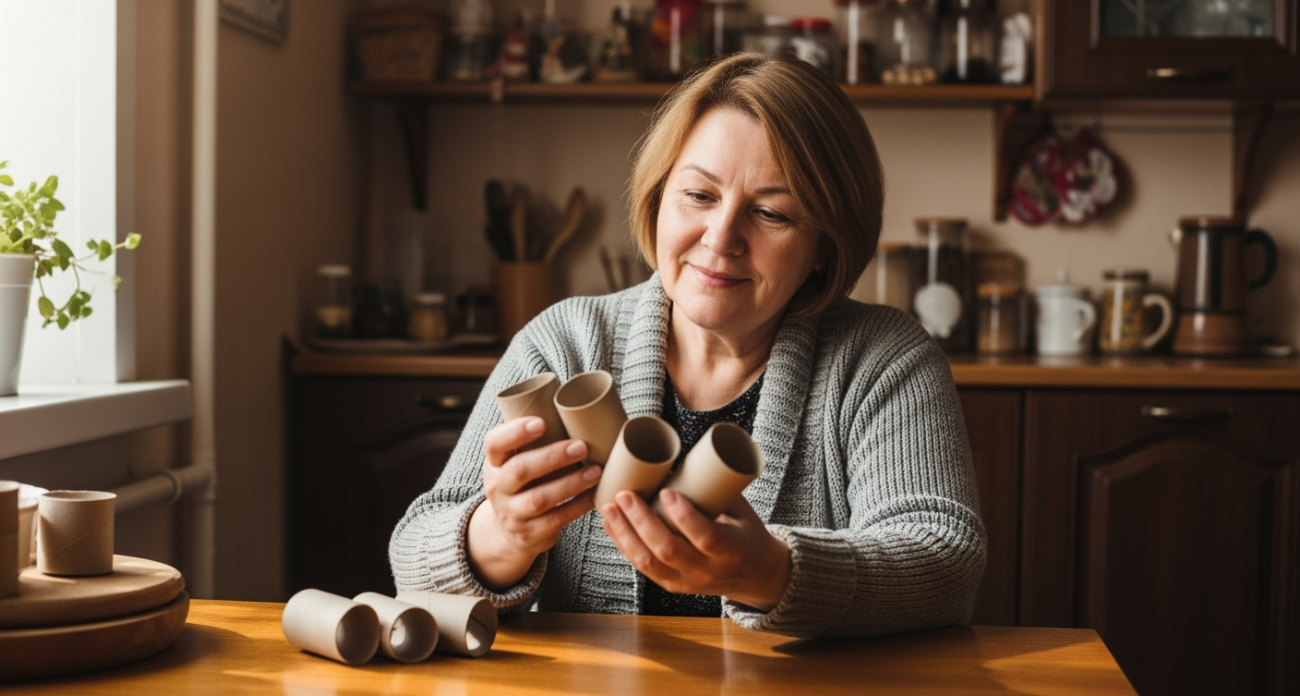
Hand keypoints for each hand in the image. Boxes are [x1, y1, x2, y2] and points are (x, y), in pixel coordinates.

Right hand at [467, 416, 600, 589]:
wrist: (510, 530)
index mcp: (494, 463)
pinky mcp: (529, 534)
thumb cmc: (525, 483)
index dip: (515, 432)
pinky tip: (593, 495)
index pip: (494, 444)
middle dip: (552, 457)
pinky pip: (555, 520)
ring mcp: (511, 513)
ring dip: (570, 483)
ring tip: (595, 471)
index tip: (541, 422)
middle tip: (581, 446)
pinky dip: (577, 507)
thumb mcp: (517, 461)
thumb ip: (536, 442)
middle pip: (519, 471)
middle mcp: (497, 488)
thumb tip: (584, 411)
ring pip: (539, 499)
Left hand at [599, 489, 790, 611]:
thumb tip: (686, 453)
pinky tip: (611, 525)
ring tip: (609, 508)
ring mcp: (688, 582)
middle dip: (641, 522)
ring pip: (649, 563)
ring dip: (625, 534)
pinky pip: (643, 568)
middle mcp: (708, 570)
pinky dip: (623, 545)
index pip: (706, 537)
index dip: (684, 516)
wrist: (756, 574)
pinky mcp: (672, 585)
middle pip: (669, 550)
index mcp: (732, 550)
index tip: (665, 491)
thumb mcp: (742, 511)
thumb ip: (715, 490)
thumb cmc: (747, 532)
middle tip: (625, 494)